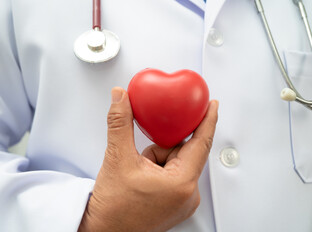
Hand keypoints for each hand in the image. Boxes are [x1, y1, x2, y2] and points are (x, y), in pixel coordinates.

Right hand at [78, 87, 218, 231]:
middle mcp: (188, 195)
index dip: (208, 119)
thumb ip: (120, 122)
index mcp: (182, 184)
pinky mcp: (175, 204)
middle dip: (161, 147)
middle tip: (143, 155)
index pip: (201, 143)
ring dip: (157, 158)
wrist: (104, 231)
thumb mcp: (117, 158)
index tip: (212, 104)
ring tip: (137, 172)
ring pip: (176, 162)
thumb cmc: (113, 208)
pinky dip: (158, 168)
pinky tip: (141, 179)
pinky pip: (173, 174)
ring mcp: (182, 201)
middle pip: (183, 152)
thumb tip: (121, 98)